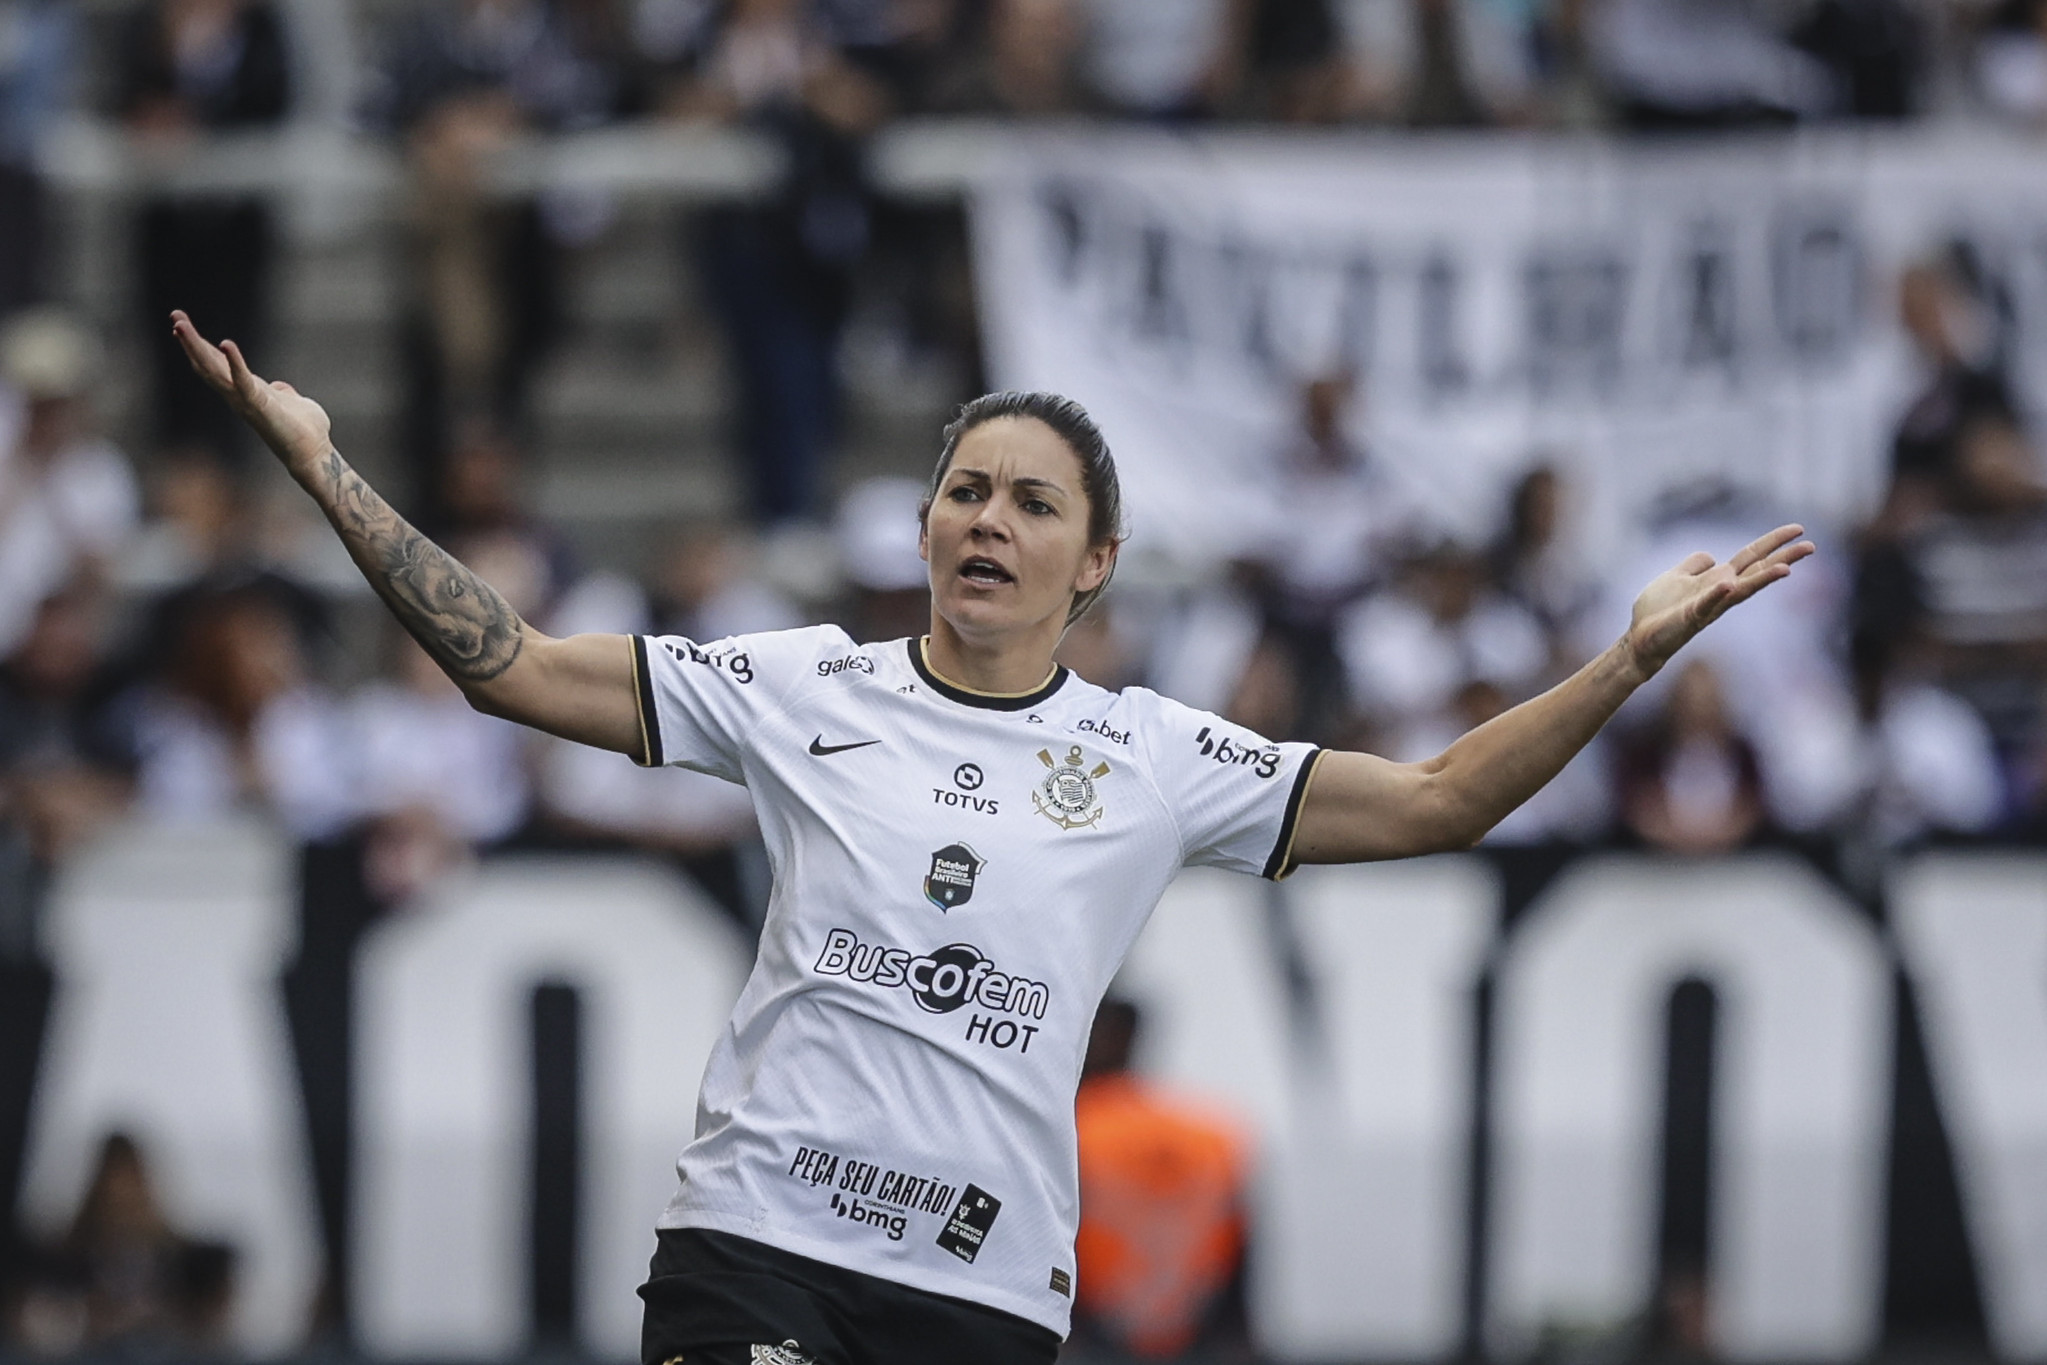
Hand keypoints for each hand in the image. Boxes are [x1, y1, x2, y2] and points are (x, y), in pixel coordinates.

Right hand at [170, 311, 331, 473]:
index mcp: (246, 389)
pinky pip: (243, 381)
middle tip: (175, 316)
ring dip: (197, 347)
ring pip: (214, 370)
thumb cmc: (305, 430)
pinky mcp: (259, 405)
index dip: (200, 345)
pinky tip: (226, 343)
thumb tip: (283, 388)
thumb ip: (284, 393)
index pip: (216, 364)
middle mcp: (239, 395)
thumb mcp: (292, 402)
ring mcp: (245, 401)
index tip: (183, 324)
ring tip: (181, 325)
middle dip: (190, 340)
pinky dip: (235, 362)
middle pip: (207, 364)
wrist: (313, 453)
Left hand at [1623, 524, 1814, 679]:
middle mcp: (1720, 593)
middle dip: (1783, 557)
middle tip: (1812, 546)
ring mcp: (1708, 605)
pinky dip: (1717, 593)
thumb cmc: (1659, 611)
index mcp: (1717, 580)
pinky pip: (1707, 603)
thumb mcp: (1676, 577)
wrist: (1641, 639)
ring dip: (1763, 578)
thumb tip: (1712, 556)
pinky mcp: (1691, 616)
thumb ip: (1693, 565)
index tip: (1798, 530)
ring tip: (1786, 568)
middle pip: (1756, 571)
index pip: (1750, 558)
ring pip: (1742, 590)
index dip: (1772, 543)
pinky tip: (1729, 584)